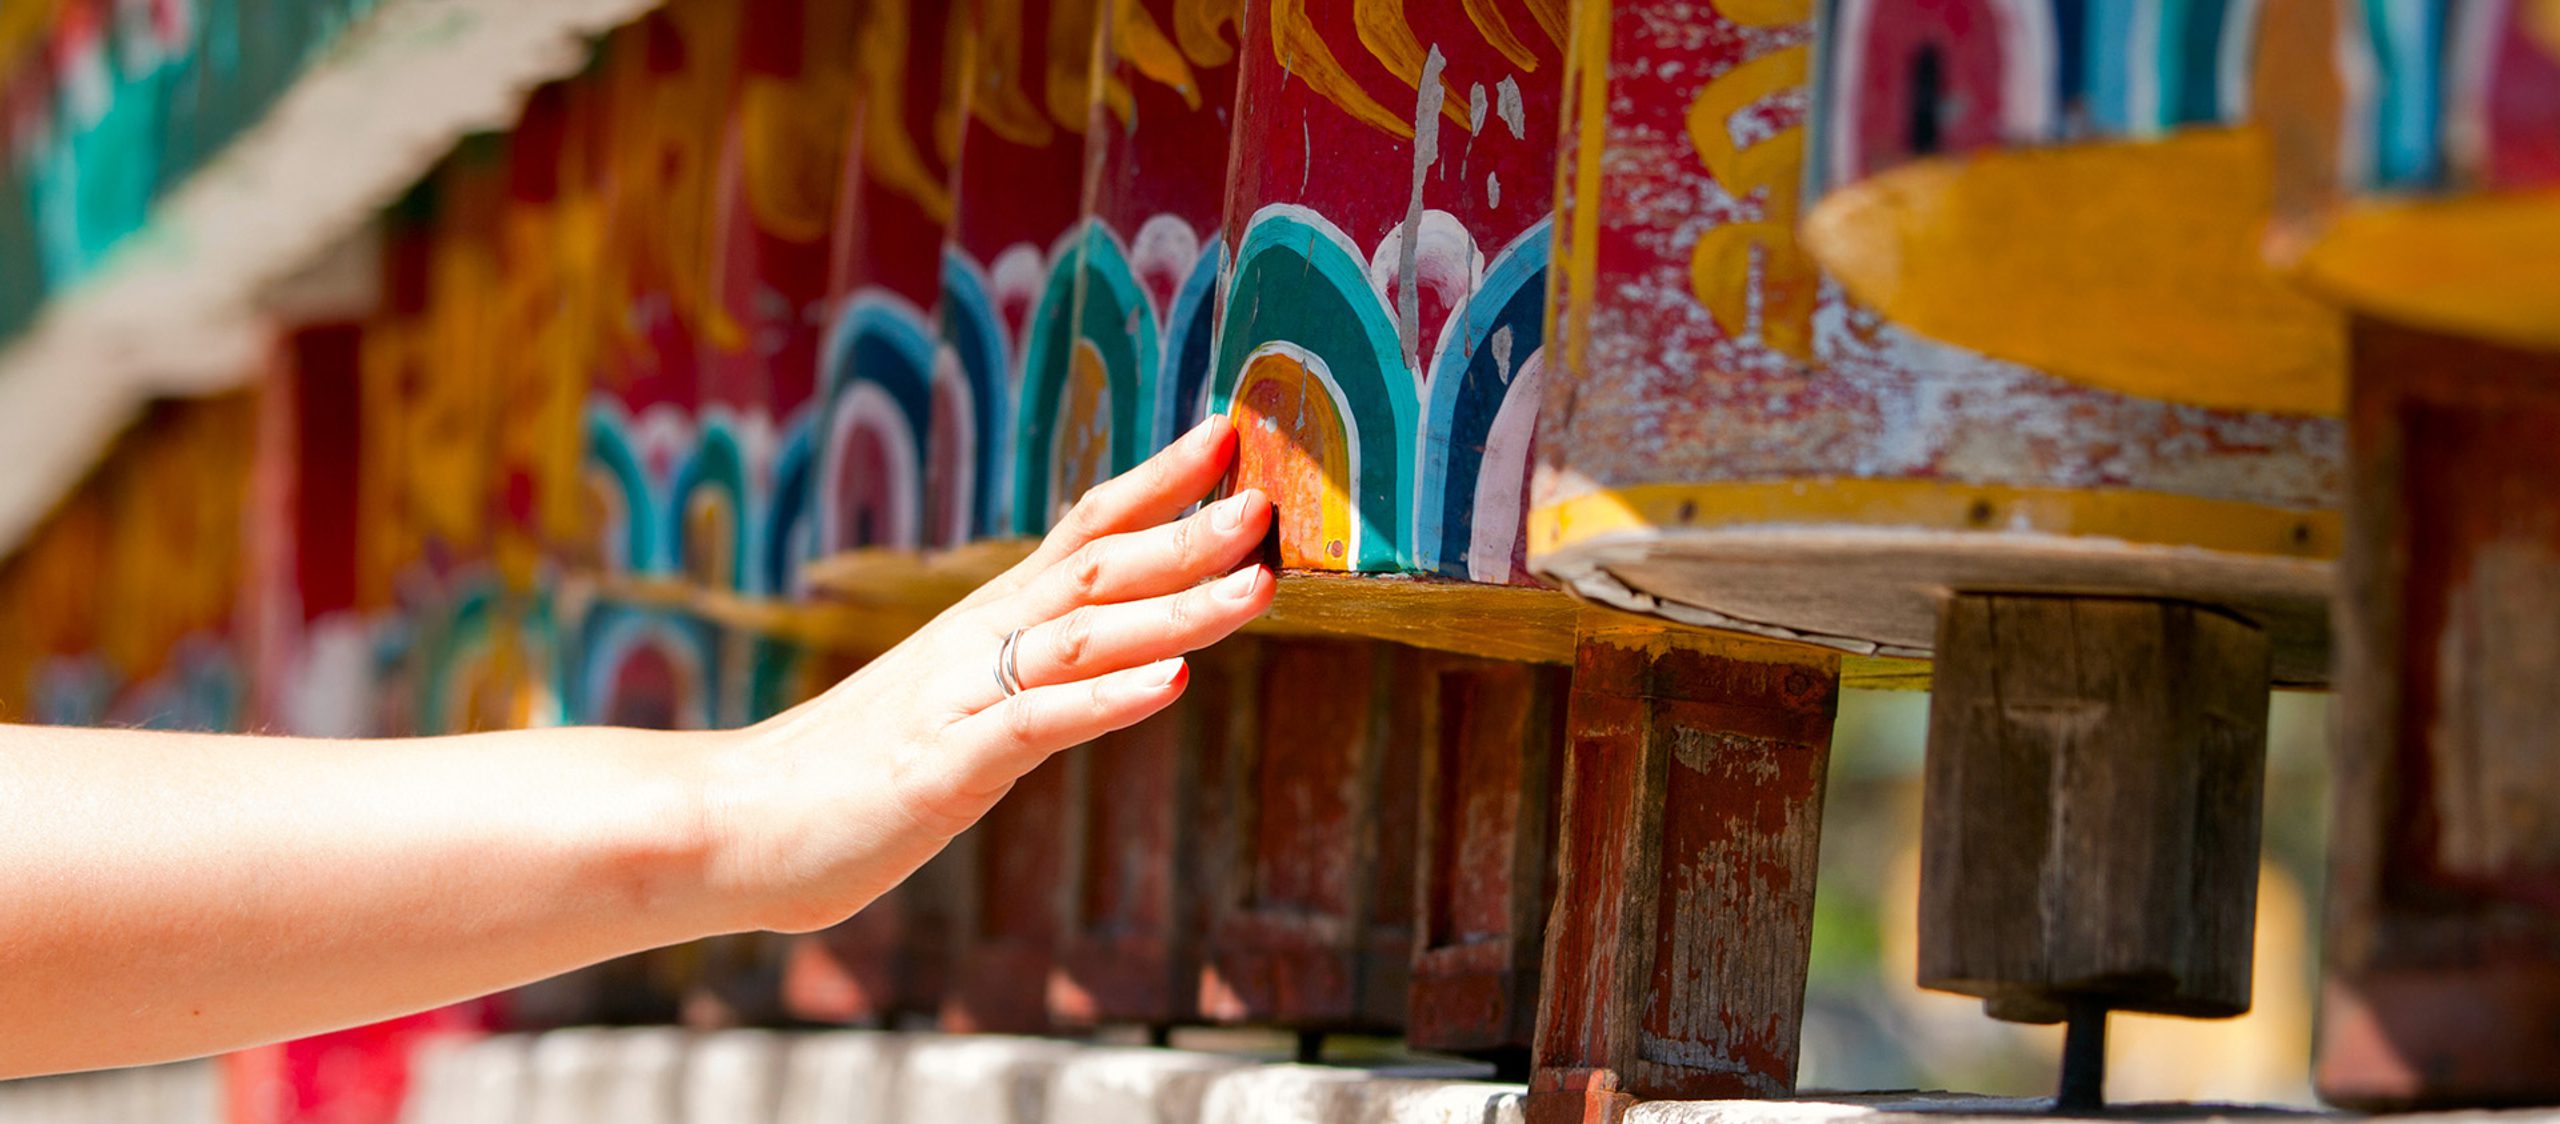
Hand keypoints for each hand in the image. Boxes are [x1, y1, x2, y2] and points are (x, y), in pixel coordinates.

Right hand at [700, 415, 1272, 932]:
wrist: (733, 821)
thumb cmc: (848, 769)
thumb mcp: (953, 701)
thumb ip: (1024, 670)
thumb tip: (1105, 648)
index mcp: (984, 622)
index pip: (1081, 528)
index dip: (1156, 482)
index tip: (1228, 436)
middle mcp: (979, 643)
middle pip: (1097, 568)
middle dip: (1188, 532)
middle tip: (1270, 500)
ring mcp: (962, 700)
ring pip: (1084, 635)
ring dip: (1176, 607)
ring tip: (1256, 583)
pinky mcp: (945, 768)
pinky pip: (1038, 723)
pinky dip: (1107, 701)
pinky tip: (1173, 684)